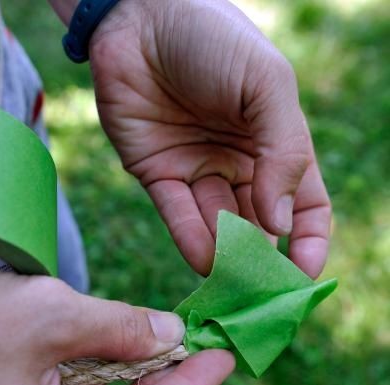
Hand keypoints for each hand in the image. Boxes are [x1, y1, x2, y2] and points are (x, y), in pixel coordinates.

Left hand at [89, 0, 330, 277]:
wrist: (139, 18)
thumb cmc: (211, 40)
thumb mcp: (266, 85)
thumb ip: (283, 152)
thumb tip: (281, 223)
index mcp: (275, 140)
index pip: (304, 202)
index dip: (309, 239)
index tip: (304, 274)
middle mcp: (238, 160)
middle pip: (259, 223)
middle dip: (262, 260)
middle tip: (260, 293)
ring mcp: (196, 168)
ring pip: (217, 224)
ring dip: (226, 257)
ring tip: (231, 284)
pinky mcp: (155, 172)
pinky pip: (176, 213)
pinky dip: (191, 239)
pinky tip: (203, 262)